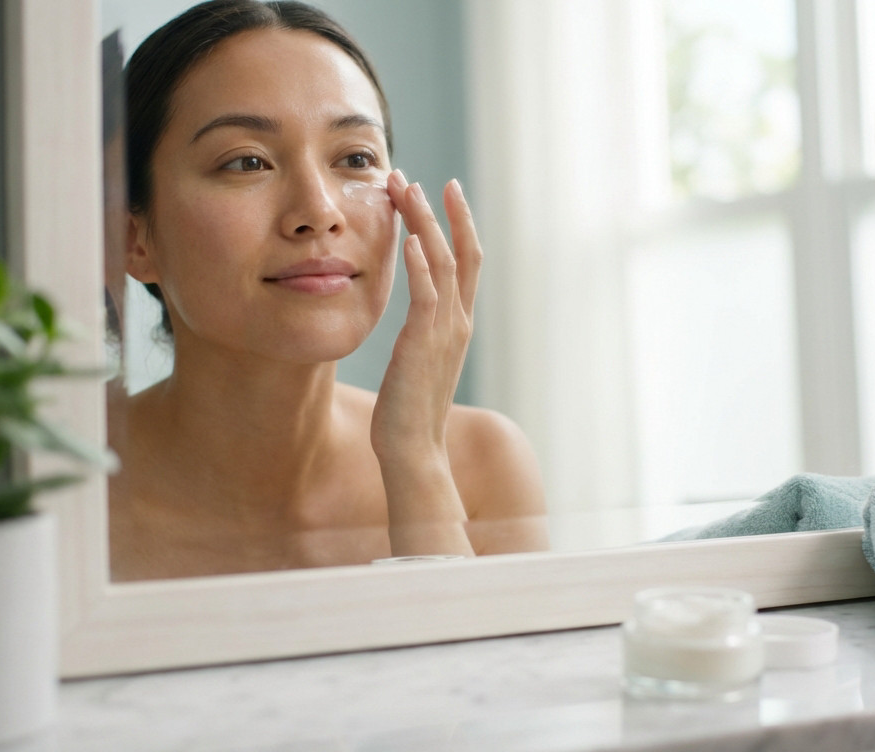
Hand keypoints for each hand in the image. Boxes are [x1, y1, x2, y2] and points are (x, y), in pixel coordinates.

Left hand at [371, 170, 480, 460]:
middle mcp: (458, 322)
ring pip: (444, 264)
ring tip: (408, 190)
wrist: (413, 450)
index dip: (459, 223)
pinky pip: (427, 296)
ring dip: (426, 224)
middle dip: (444, 212)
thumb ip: (421, 333)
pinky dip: (422, 264)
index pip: (466, 262)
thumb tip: (414, 319)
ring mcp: (445, 332)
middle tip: (424, 178)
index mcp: (458, 324)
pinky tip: (412, 239)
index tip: (443, 191)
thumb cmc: (408, 411)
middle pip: (462, 253)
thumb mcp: (417, 362)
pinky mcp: (423, 344)